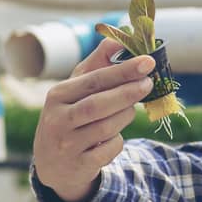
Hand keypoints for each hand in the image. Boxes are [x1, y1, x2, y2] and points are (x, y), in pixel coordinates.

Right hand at [32, 38, 156, 201]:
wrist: (53, 164)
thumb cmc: (70, 116)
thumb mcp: (76, 90)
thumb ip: (97, 64)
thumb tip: (120, 36)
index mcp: (57, 96)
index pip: (93, 80)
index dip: (121, 70)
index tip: (147, 62)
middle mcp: (58, 120)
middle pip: (98, 104)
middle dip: (128, 92)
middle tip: (149, 83)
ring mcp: (67, 144)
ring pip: (106, 127)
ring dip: (125, 116)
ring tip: (131, 108)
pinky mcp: (79, 165)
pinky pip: (109, 150)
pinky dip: (117, 141)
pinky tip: (114, 135)